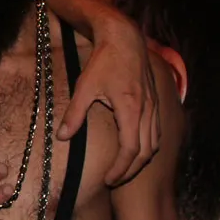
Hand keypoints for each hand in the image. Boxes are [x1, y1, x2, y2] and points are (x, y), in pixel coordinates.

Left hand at [58, 12, 159, 185]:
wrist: (124, 39)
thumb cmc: (103, 61)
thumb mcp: (84, 87)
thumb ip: (74, 114)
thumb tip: (62, 137)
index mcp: (131, 109)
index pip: (131, 150)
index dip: (120, 169)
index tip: (108, 180)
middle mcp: (147, 110)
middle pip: (146, 152)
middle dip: (131, 170)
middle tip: (114, 180)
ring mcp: (154, 106)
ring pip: (155, 143)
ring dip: (141, 160)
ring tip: (124, 170)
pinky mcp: (155, 102)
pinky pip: (157, 131)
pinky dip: (148, 146)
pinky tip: (136, 150)